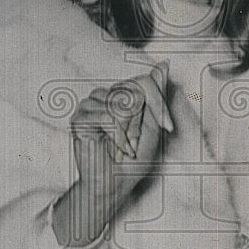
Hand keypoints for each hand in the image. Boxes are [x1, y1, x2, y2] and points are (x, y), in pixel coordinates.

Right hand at [51, 63, 172, 246]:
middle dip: (143, 120)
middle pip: (133, 91)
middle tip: (136, 142)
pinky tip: (110, 146)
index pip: (143, 81)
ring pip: (121, 105)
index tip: (169, 126)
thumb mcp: (153, 125)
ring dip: (129, 132)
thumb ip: (156, 95)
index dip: (158, 103)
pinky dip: (116, 135)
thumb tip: (163, 64)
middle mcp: (105, 95)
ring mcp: (90, 105)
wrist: (113, 184)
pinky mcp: (80, 118)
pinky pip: (107, 116)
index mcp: (122, 95)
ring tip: (122, 146)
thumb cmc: (133, 159)